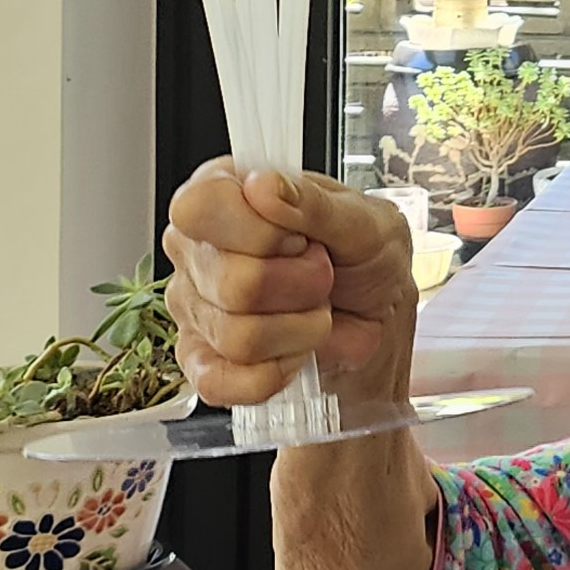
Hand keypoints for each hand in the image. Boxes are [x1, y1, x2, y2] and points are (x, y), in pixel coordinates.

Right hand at [162, 160, 417, 410]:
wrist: (376, 312)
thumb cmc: (363, 256)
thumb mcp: (363, 220)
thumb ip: (313, 202)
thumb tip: (262, 186)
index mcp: (224, 194)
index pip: (200, 209)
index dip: (260, 233)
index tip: (301, 239)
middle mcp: (197, 248)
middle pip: (233, 284)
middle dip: (302, 286)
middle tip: (322, 275)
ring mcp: (193, 307)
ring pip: (238, 337)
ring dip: (299, 329)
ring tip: (313, 309)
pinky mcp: (200, 360)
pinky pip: (221, 382)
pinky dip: (274, 374)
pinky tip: (292, 352)